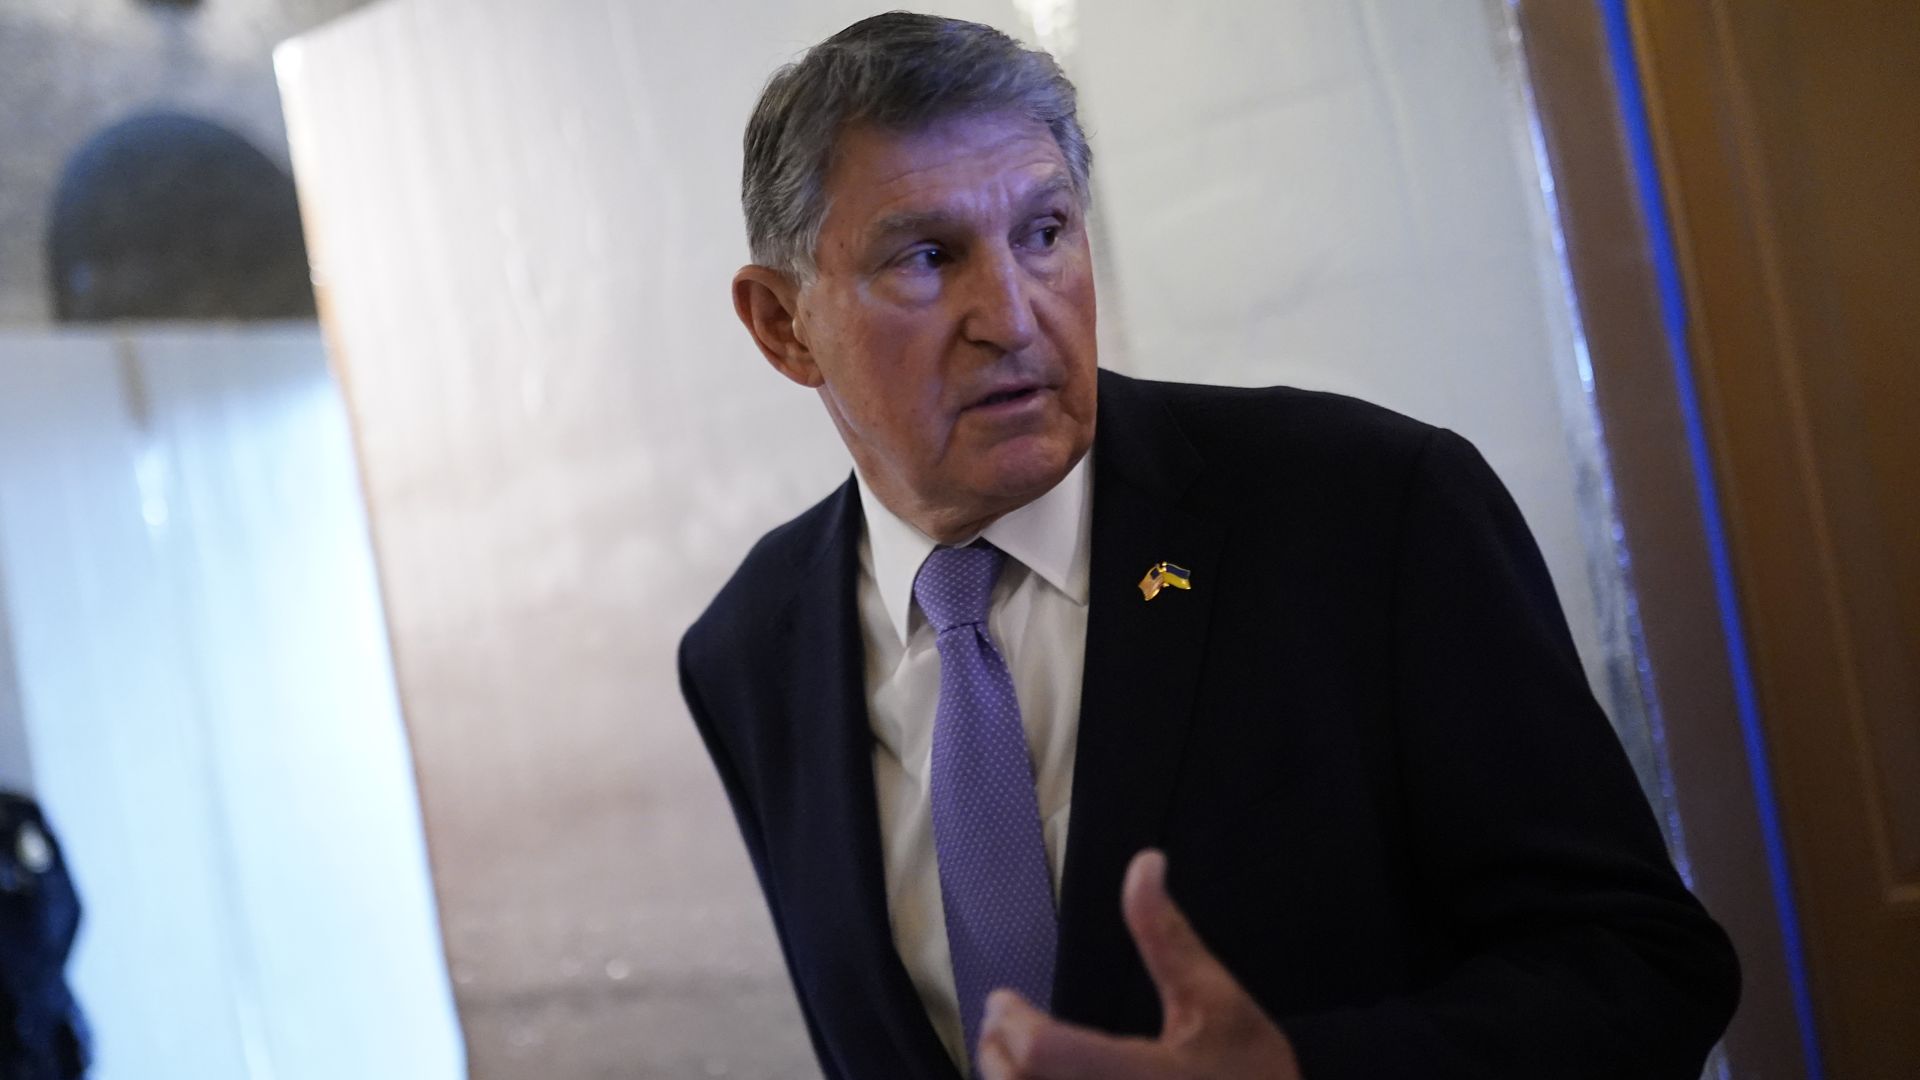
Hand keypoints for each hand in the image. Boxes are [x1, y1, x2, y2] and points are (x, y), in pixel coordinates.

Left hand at [976, 850, 1302, 1079]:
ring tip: (1008, 1053)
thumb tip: (1144, 862)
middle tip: (998, 1023)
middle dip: (998, 1051)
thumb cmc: (1250, 1072)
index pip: (1049, 1053)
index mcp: (1147, 1077)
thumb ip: (1166, 935)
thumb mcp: (1218, 998)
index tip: (1003, 1000)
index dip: (1013, 1022)